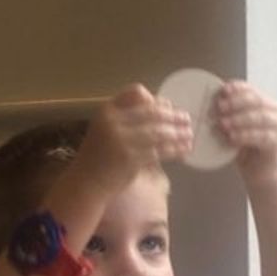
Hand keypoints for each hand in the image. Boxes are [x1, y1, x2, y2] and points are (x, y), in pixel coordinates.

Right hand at [76, 84, 192, 195]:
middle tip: (187, 119)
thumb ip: (128, 118)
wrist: (86, 182)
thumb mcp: (107, 129)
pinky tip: (183, 150)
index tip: (169, 106)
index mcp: (108, 110)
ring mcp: (122, 140)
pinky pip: (158, 151)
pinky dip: (174, 150)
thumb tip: (161, 109)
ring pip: (158, 132)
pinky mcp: (131, 159)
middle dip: (172, 116)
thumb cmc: (99, 157)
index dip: (155, 99)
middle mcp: (114, 121)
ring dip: (177, 134)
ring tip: (190, 135)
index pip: (136, 93)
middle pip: (151, 112)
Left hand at [214, 81, 276, 185]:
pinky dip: (245, 136)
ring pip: (259, 117)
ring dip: (239, 119)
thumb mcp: (238, 129)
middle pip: (256, 101)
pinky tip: (232, 138)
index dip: (238, 88)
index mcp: (267, 105)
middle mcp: (276, 113)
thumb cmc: (248, 151)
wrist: (261, 175)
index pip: (252, 91)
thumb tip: (213, 105)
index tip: (223, 90)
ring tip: (223, 123)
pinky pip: (261, 136)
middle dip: (236, 103)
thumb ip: (231, 116)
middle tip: (220, 107)